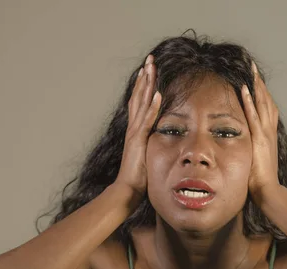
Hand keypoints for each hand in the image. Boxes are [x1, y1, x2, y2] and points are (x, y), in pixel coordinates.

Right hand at [115, 55, 161, 196]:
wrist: (127, 190)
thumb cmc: (138, 178)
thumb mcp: (147, 156)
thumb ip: (150, 145)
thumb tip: (159, 140)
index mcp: (135, 130)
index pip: (139, 103)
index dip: (143, 86)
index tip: (148, 70)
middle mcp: (133, 128)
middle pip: (138, 96)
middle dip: (145, 77)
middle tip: (149, 60)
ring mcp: (135, 133)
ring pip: (141, 103)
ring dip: (147, 85)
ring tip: (151, 68)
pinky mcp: (139, 141)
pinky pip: (147, 121)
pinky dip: (152, 106)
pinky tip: (158, 93)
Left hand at [242, 62, 279, 204]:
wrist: (268, 190)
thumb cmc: (259, 179)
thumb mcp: (255, 159)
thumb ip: (252, 149)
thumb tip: (245, 145)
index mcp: (268, 135)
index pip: (266, 109)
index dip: (261, 94)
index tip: (255, 80)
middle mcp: (269, 131)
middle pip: (267, 102)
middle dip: (260, 84)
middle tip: (253, 68)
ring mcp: (265, 134)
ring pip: (263, 105)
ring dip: (257, 87)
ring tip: (250, 72)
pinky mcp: (260, 139)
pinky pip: (254, 117)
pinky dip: (250, 102)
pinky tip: (245, 89)